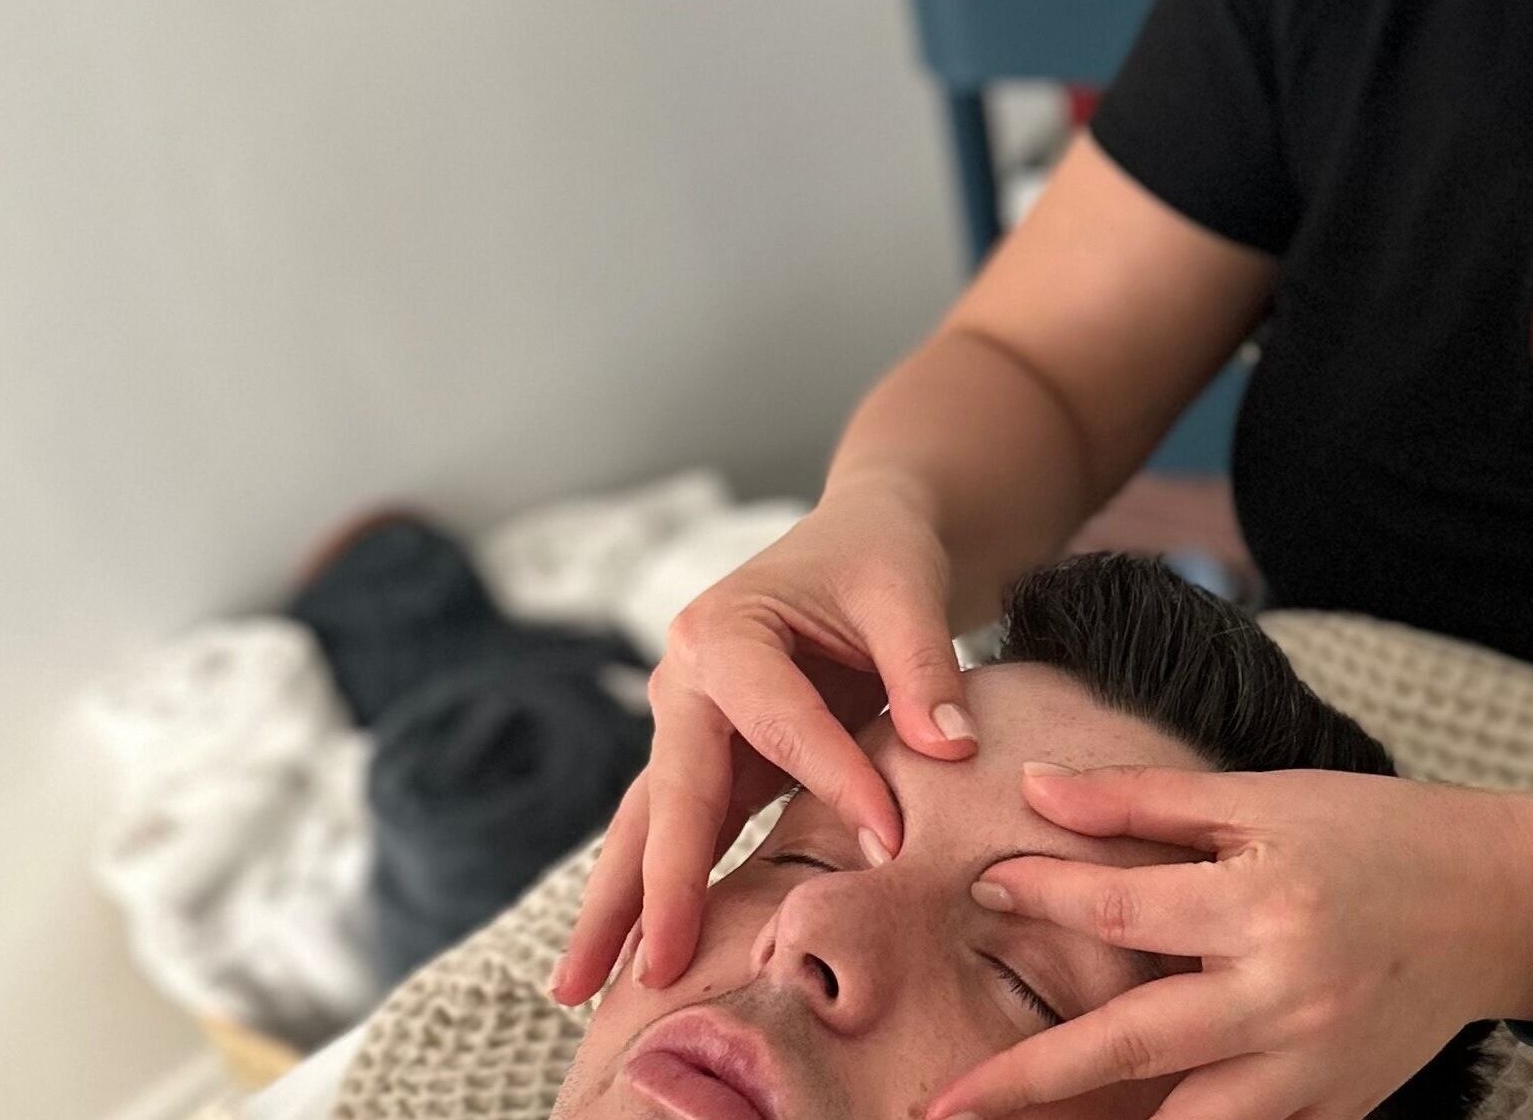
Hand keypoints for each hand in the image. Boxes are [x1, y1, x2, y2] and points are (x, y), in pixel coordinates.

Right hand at [550, 482, 980, 1001]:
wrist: (860, 540)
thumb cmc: (880, 558)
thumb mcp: (908, 591)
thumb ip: (926, 667)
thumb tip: (950, 748)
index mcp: (725, 629)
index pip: (781, 723)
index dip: (836, 781)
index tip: (890, 844)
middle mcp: (686, 682)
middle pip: (670, 793)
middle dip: (659, 886)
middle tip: (656, 972)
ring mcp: (690, 727)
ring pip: (649, 827)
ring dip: (621, 910)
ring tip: (582, 993)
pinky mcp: (713, 762)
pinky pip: (683, 834)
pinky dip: (662, 895)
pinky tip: (637, 961)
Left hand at [922, 764, 1532, 1119]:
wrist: (1498, 900)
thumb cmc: (1376, 833)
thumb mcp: (1266, 798)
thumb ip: (1148, 801)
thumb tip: (1039, 793)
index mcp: (1262, 904)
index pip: (1123, 907)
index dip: (1044, 895)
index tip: (984, 889)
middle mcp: (1283, 994)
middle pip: (1131, 1046)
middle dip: (1029, 1080)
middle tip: (943, 1107)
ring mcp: (1312, 1064)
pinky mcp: (1337, 1109)